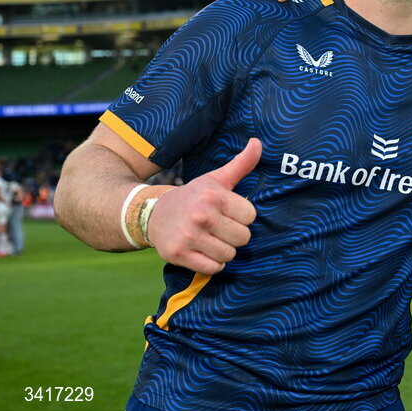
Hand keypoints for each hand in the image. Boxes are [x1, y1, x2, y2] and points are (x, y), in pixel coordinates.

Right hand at [148, 138, 261, 273]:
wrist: (153, 214)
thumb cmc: (193, 196)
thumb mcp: (216, 178)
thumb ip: (241, 164)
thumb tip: (258, 142)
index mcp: (213, 196)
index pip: (250, 216)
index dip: (242, 216)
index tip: (228, 212)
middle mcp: (201, 216)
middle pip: (243, 238)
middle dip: (234, 234)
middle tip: (219, 227)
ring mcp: (189, 237)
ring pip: (229, 254)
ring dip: (224, 250)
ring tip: (211, 239)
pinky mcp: (179, 255)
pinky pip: (213, 268)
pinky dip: (212, 263)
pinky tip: (203, 251)